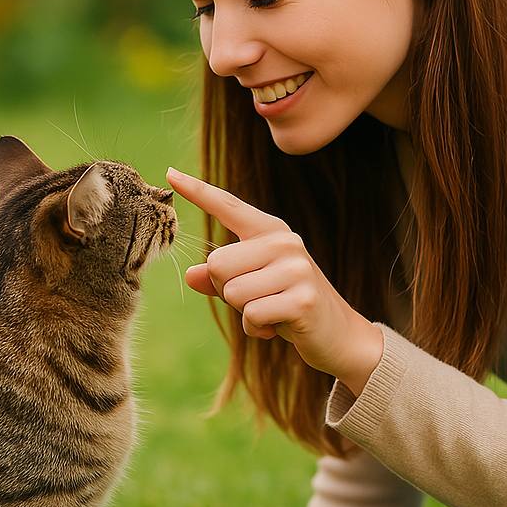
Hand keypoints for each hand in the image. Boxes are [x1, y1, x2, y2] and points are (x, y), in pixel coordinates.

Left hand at [166, 168, 383, 396]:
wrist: (337, 334)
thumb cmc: (287, 305)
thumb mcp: (251, 287)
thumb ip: (220, 279)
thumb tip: (191, 275)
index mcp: (270, 232)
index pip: (228, 206)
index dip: (197, 191)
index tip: (169, 173)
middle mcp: (284, 242)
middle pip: (217, 264)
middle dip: (225, 290)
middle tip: (255, 299)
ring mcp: (296, 269)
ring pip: (232, 292)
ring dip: (243, 312)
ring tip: (269, 312)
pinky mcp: (302, 299)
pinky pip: (251, 315)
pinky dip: (255, 328)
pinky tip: (276, 327)